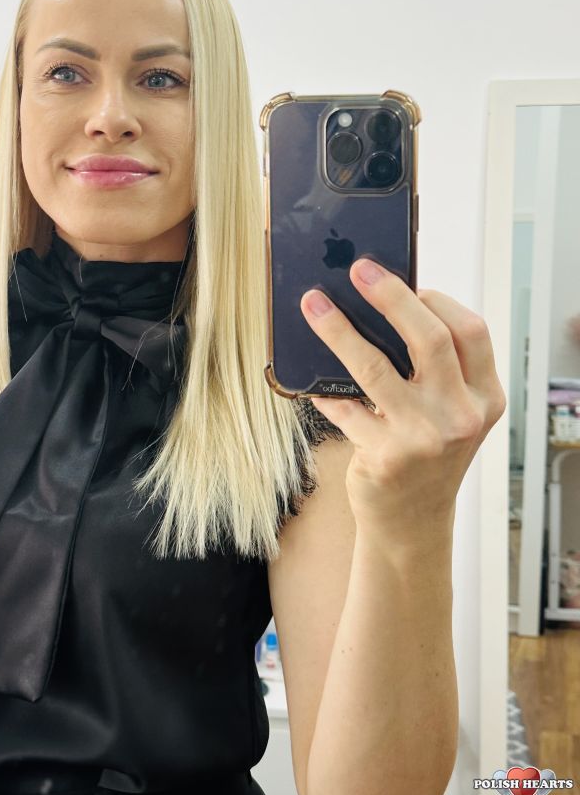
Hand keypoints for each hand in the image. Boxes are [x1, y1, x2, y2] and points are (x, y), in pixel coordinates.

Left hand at [300, 258, 506, 548]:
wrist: (412, 524)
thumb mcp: (447, 411)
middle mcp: (462, 417)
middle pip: (428, 339)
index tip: (406, 281)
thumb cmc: (426, 453)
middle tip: (358, 270)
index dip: (435, 300)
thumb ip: (433, 369)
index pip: (470, 331)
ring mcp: (424, 439)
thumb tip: (383, 302)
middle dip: (390, 296)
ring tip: (313, 304)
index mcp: (485, 397)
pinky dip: (323, 389)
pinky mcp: (385, 457)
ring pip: (375, 366)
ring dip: (338, 329)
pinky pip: (344, 407)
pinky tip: (309, 379)